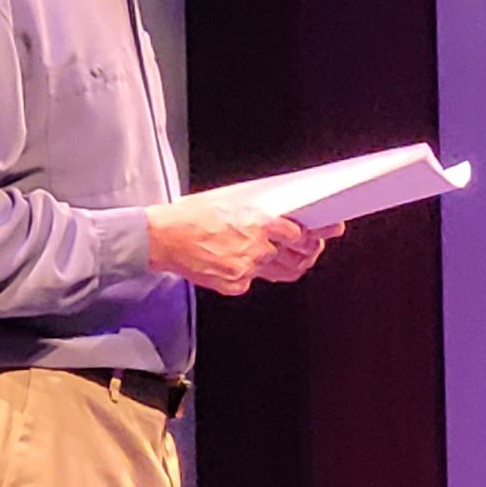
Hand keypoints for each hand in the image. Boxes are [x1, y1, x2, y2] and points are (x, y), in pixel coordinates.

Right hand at [147, 199, 336, 295]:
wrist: (163, 238)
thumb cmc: (190, 215)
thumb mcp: (229, 202)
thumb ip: (258, 213)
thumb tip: (280, 218)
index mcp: (257, 222)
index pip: (298, 233)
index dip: (313, 234)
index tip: (322, 232)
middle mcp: (256, 248)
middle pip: (295, 256)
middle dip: (309, 252)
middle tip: (313, 247)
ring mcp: (246, 269)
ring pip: (278, 272)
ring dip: (287, 264)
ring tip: (289, 257)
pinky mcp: (235, 284)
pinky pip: (253, 280)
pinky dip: (253, 272)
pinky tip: (243, 260)